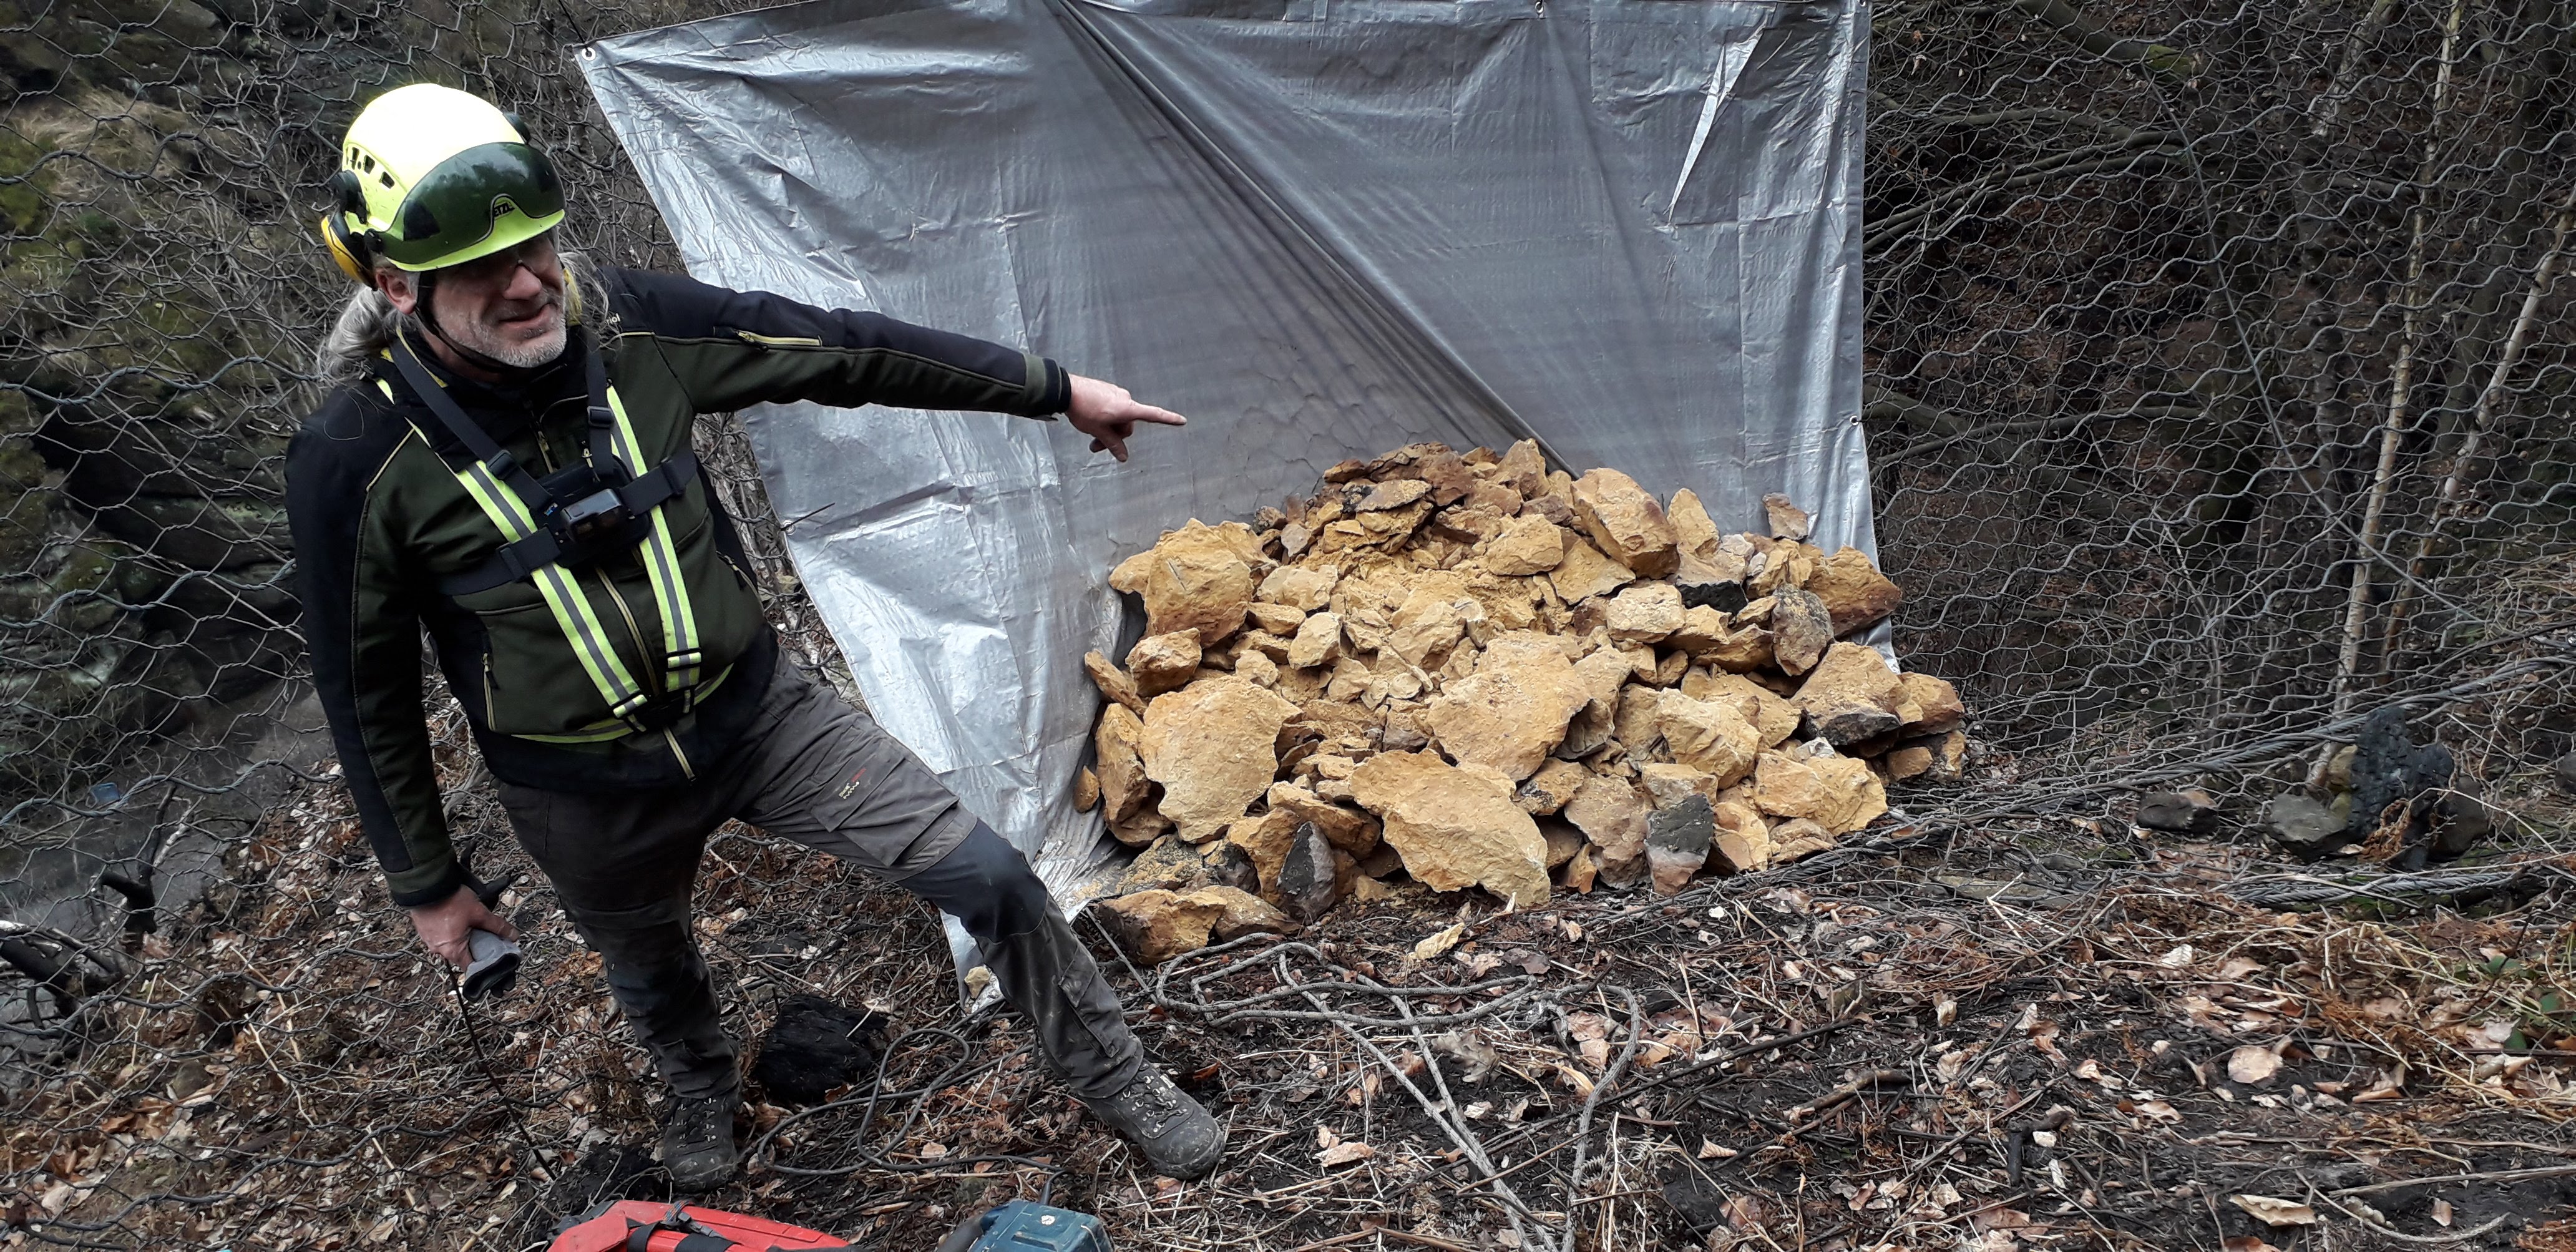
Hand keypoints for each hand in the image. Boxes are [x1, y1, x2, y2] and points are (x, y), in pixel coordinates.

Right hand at [408, 885, 517, 970]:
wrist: (427, 884)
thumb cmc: (450, 899)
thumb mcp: (479, 913)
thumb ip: (497, 926)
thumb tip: (513, 935)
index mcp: (452, 950)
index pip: (473, 966)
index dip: (486, 961)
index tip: (496, 953)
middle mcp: (439, 949)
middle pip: (463, 954)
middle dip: (477, 944)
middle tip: (487, 933)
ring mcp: (430, 940)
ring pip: (453, 943)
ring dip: (464, 935)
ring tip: (472, 922)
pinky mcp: (426, 930)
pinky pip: (443, 935)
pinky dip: (453, 929)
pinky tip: (459, 918)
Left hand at [1065, 374, 1185, 462]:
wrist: (1065, 390)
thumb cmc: (1083, 409)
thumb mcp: (1098, 431)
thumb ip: (1112, 444)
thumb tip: (1123, 457)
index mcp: (1127, 408)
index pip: (1153, 415)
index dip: (1169, 419)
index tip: (1182, 421)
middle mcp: (1125, 398)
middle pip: (1128, 425)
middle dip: (1115, 436)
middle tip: (1096, 446)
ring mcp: (1115, 393)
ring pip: (1118, 417)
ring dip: (1108, 429)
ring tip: (1090, 436)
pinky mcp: (1106, 391)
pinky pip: (1111, 408)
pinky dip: (1104, 418)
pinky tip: (1090, 419)